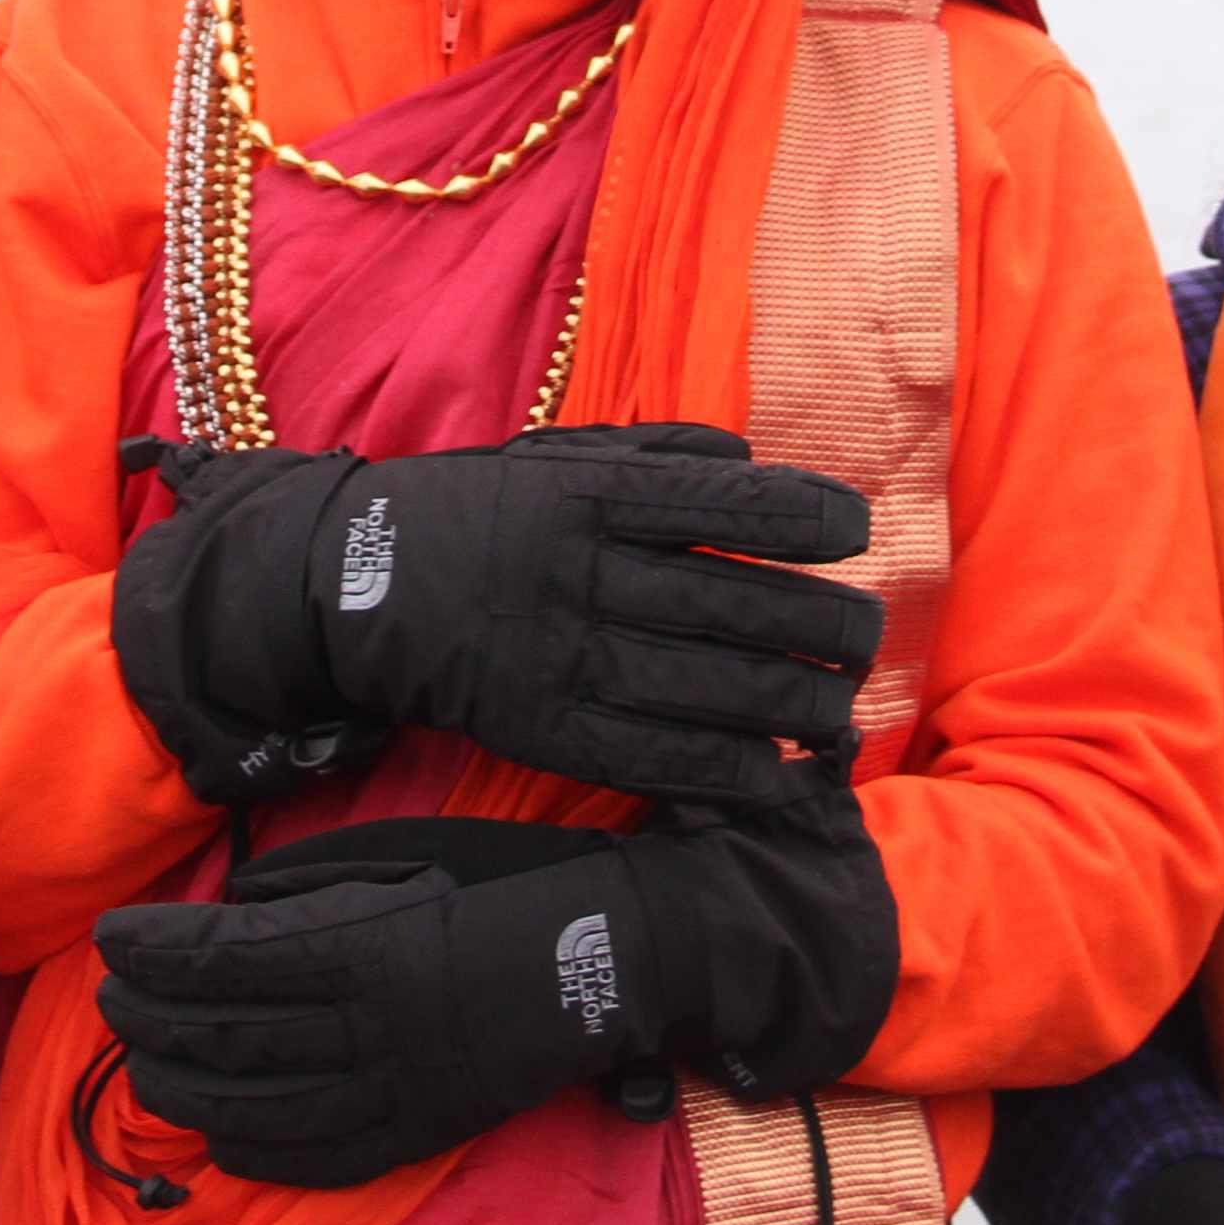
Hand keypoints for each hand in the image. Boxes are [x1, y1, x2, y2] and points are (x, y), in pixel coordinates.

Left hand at [89, 781, 896, 1186]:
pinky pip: (316, 1157)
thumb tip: (229, 907)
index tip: (107, 940)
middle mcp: (365, 1029)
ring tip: (140, 1065)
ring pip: (255, 1106)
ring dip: (182, 1089)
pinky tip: (218, 1135)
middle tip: (105, 1000)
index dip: (154, 955)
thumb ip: (316, 881)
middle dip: (150, 1019)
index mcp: (362, 946)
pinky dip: (254, 1150)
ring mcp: (391, 1092)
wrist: (618, 957)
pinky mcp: (418, 1134)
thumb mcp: (413, 850)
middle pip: (224, 1036)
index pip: (222, 961)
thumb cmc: (513, 883)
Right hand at [107, 422, 879, 806]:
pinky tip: (778, 770)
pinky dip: (726, 769)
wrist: (356, 588)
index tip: (853, 529)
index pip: (721, 500)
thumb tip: (758, 459)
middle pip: (730, 601)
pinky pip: (652, 755)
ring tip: (841, 707)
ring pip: (704, 685)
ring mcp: (562, 656)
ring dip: (791, 702)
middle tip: (867, 633)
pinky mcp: (544, 728)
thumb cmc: (477, 512)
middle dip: (819, 621)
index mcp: (587, 493)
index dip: (801, 516)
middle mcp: (580, 572)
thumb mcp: (556, 454)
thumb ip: (657, 453)